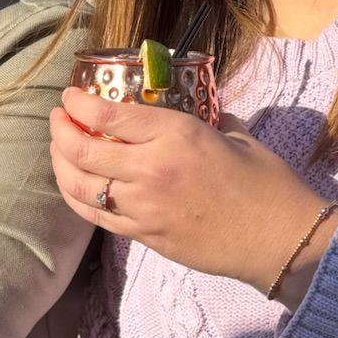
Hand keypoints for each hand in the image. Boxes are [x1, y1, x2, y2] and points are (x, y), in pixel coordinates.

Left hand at [50, 88, 336, 293]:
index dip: (78, 103)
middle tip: (58, 120)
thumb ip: (203, 117)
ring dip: (60, 164)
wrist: (279, 241)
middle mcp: (151, 170)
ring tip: (59, 150)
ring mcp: (143, 208)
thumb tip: (186, 105)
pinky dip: (77, 197)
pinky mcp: (144, 236)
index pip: (108, 115)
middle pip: (83, 150)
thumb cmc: (266, 183)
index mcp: (176, 136)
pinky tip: (74, 185)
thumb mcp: (234, 133)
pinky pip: (96, 217)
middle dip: (61, 131)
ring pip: (80, 186)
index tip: (70, 96)